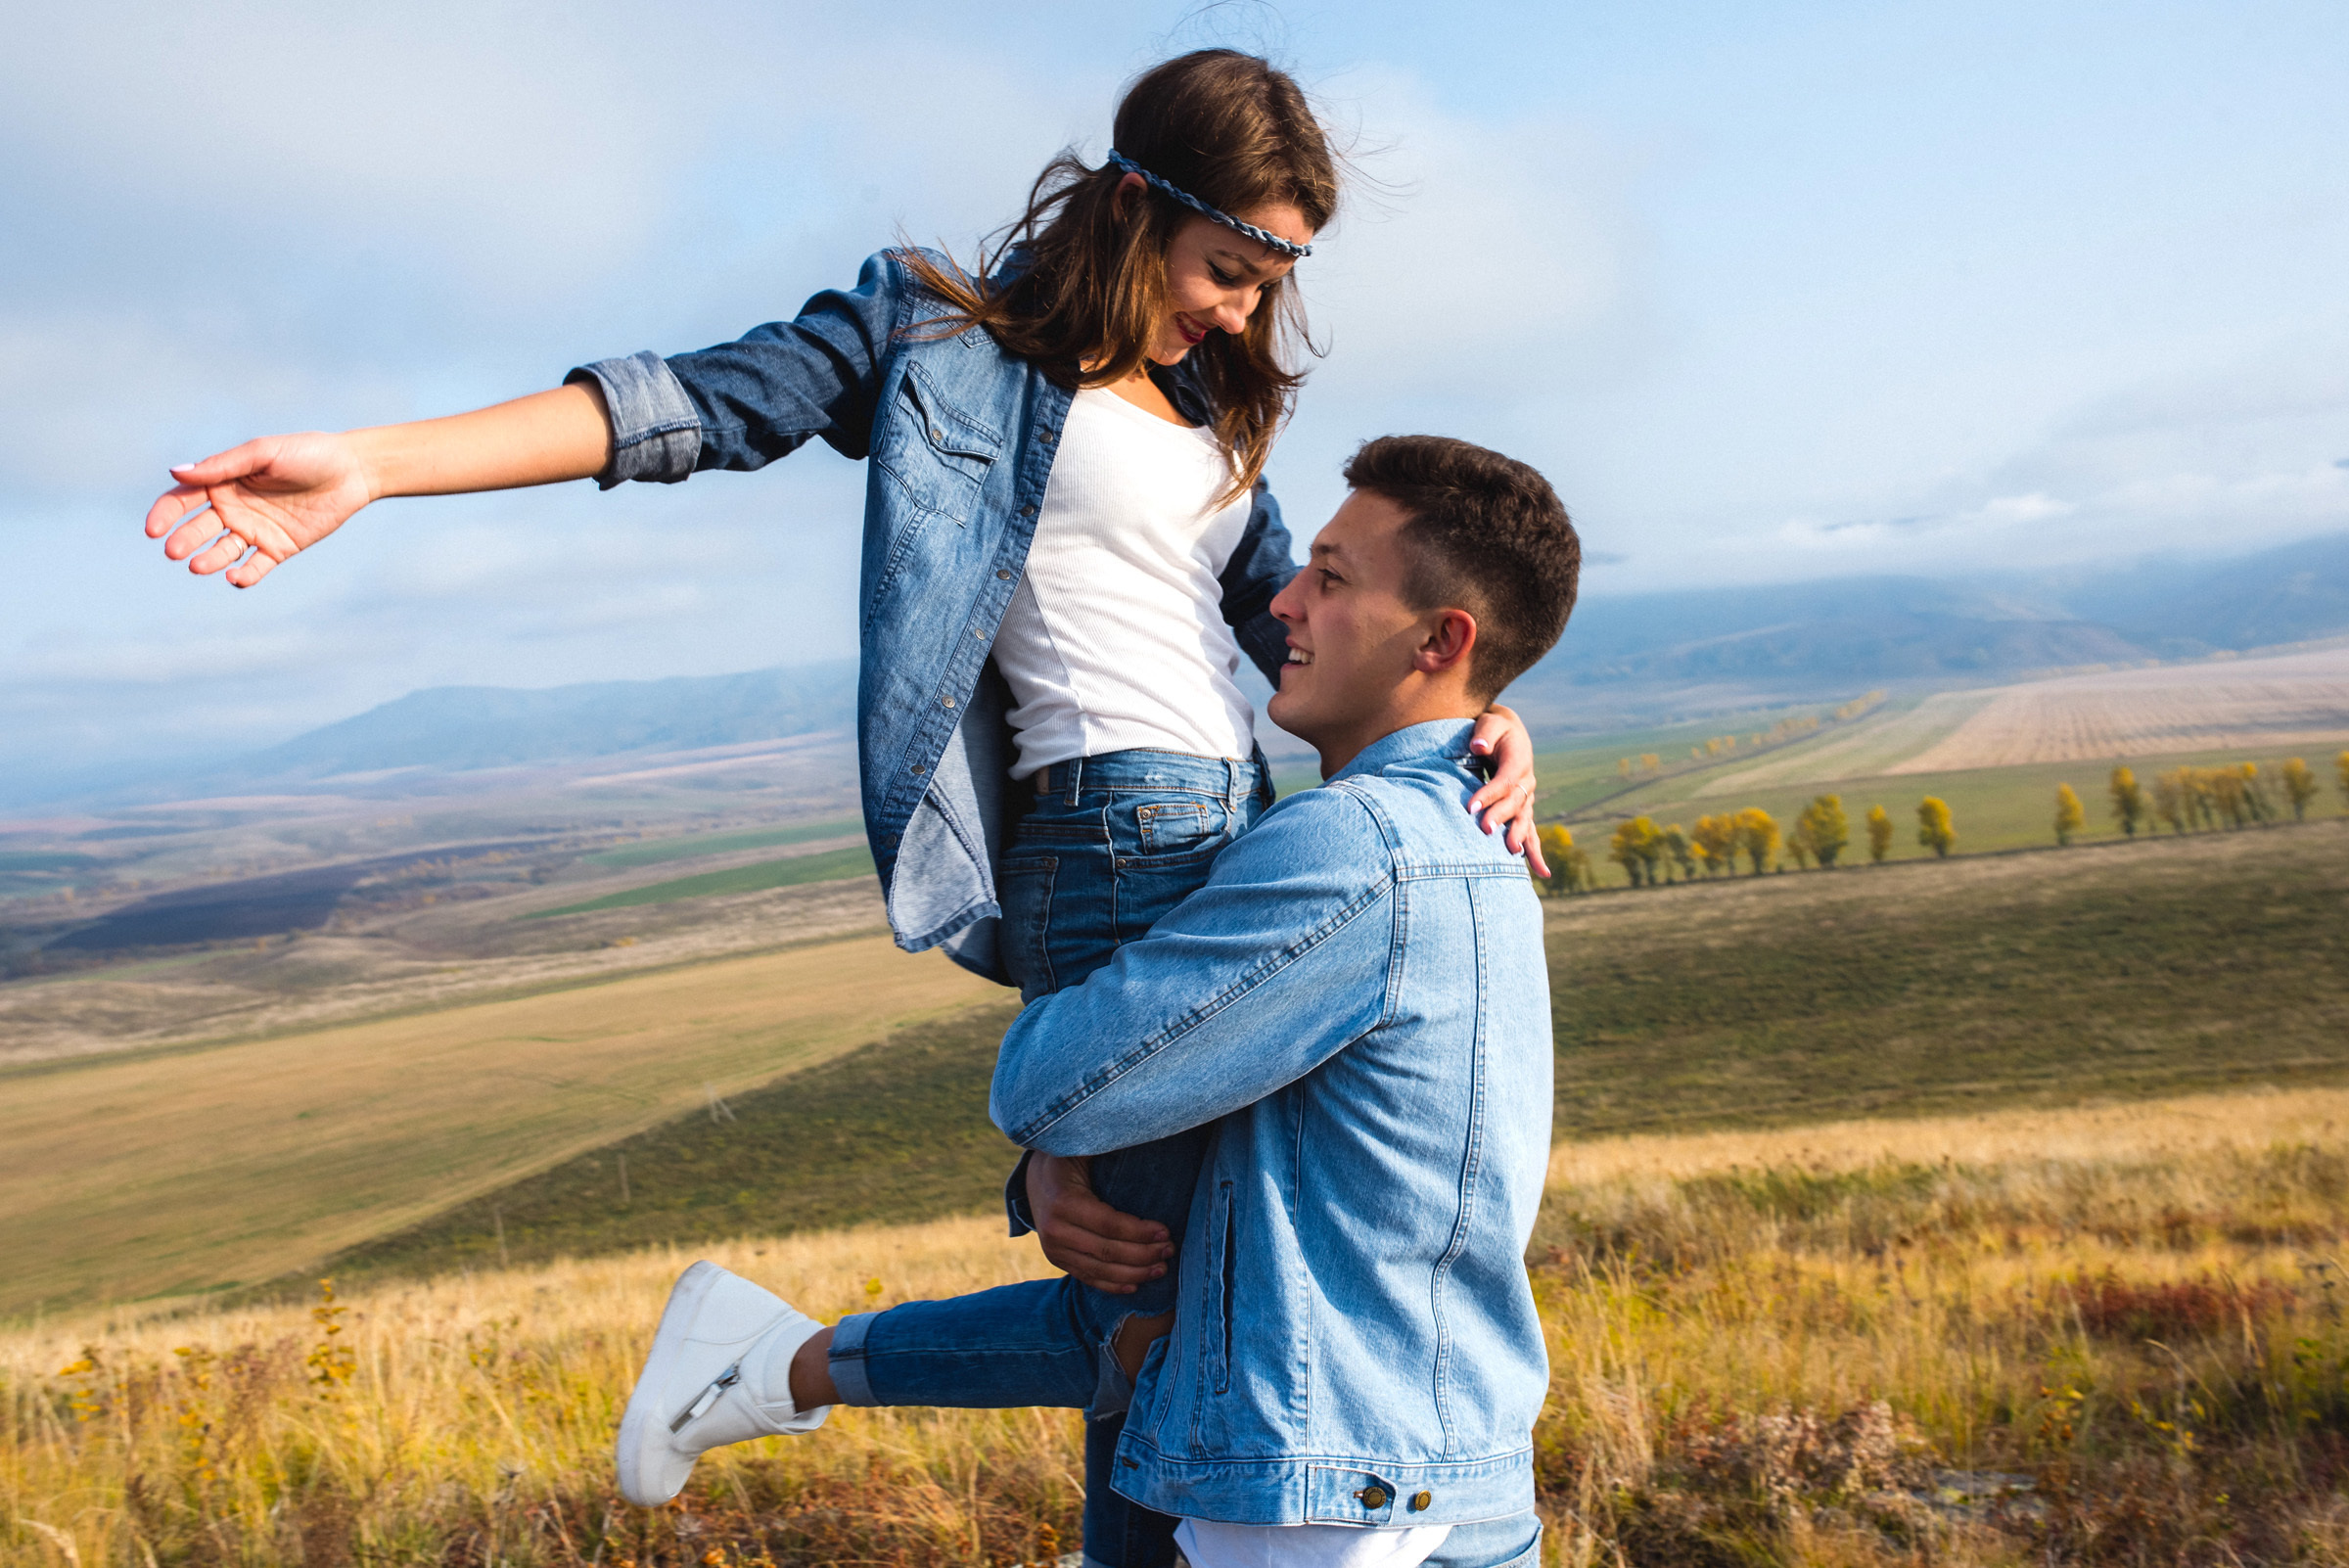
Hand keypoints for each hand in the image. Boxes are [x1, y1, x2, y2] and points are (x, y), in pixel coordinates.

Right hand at [144, 432, 376, 588]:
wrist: (352, 470)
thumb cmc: (306, 453)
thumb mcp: (262, 454)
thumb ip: (223, 465)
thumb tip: (175, 473)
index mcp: (222, 482)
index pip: (182, 500)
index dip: (164, 515)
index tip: (154, 529)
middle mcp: (232, 508)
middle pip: (198, 528)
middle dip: (184, 540)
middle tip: (174, 551)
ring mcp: (254, 530)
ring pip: (223, 551)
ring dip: (209, 560)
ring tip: (199, 566)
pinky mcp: (278, 548)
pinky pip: (256, 566)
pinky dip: (244, 576)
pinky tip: (235, 578)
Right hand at [1025, 1152, 1171, 1294]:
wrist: (1036, 1176)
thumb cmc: (1071, 1158)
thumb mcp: (1085, 1149)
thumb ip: (1111, 1150)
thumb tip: (1151, 1139)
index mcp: (1063, 1202)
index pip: (1109, 1225)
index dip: (1140, 1232)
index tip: (1166, 1232)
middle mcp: (1054, 1230)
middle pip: (1107, 1251)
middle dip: (1143, 1254)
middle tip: (1170, 1250)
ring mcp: (1053, 1249)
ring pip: (1099, 1270)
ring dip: (1134, 1273)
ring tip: (1161, 1268)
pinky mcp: (1057, 1260)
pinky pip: (1087, 1277)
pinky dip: (1112, 1285)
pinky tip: (1135, 1284)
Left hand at [1467, 703, 1548, 877]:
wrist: (1506, 734)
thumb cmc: (1493, 728)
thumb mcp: (1489, 722)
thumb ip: (1484, 733)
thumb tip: (1478, 747)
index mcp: (1520, 759)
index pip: (1506, 780)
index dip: (1489, 794)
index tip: (1469, 808)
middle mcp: (1527, 780)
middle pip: (1515, 802)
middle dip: (1501, 817)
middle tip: (1484, 830)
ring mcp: (1526, 797)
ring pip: (1525, 819)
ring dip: (1519, 836)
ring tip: (1511, 852)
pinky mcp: (1522, 809)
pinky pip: (1530, 831)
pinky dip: (1535, 851)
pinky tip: (1542, 872)